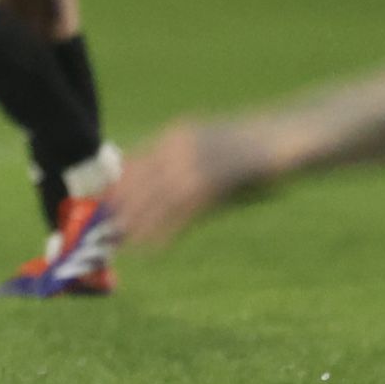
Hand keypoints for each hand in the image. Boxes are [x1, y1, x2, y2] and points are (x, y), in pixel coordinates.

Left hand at [105, 118, 269, 245]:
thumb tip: (149, 192)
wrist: (282, 136)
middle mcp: (180, 148)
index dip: (117, 187)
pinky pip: (182, 214)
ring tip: (119, 242)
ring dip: (135, 223)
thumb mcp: (205, 147)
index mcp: (176, 136)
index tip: (101, 206)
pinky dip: (164, 232)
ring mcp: (197, 166)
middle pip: (140, 183)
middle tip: (103, 230)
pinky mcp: (215, 185)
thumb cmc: (245, 147)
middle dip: (120, 208)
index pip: (135, 162)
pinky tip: (150, 247)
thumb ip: (178, 163)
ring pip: (156, 200)